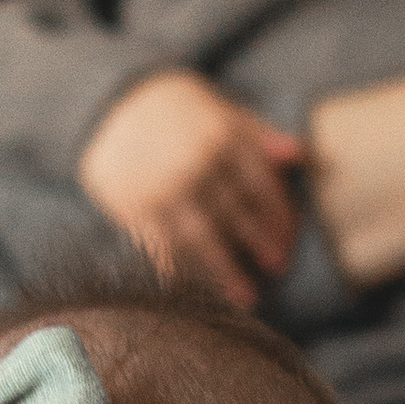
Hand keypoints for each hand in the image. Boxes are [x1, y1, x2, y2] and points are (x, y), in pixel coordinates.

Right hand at [77, 72, 302, 306]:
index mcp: (222, 137)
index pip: (261, 184)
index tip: (290, 238)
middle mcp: (195, 164)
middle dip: (260, 243)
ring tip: (248, 298)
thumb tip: (299, 154)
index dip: (279, 215)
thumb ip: (258, 134)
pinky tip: (195, 290)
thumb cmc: (173, 108)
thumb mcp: (219, 109)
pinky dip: (181, 271)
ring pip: (202, 238)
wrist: (105, 105)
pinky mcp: (134, 207)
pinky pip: (164, 245)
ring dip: (226, 271)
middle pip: (237, 213)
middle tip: (279, 268)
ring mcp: (164, 189)